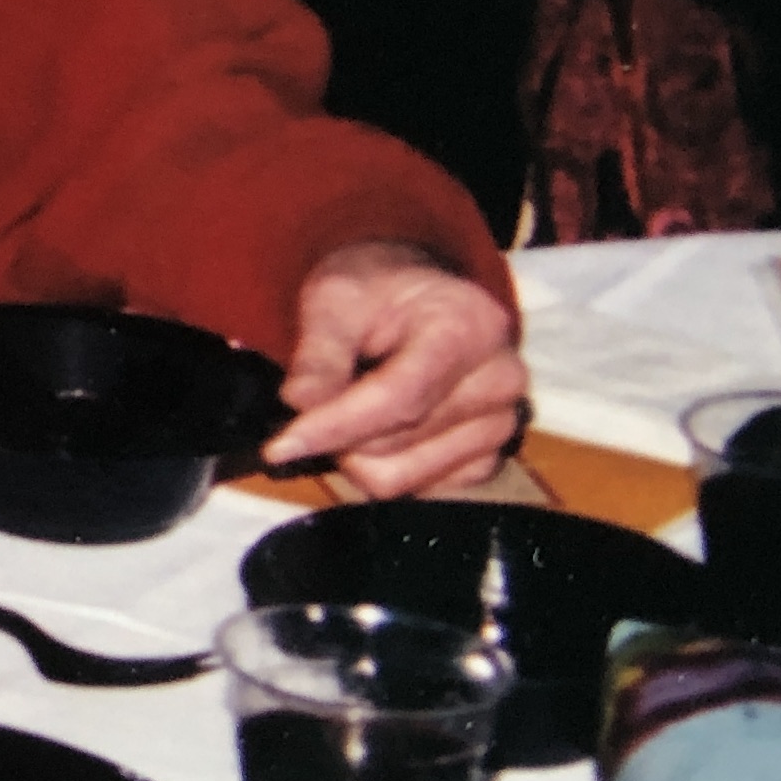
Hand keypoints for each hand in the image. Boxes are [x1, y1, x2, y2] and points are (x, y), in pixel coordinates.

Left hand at [261, 241, 525, 497]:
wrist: (413, 295)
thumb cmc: (375, 290)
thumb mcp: (334, 299)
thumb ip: (319, 353)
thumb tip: (300, 404)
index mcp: (470, 327)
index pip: (398, 398)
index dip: (335, 426)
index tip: (280, 446)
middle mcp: (500, 380)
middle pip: (395, 444)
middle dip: (339, 435)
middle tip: (317, 400)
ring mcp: (500, 424)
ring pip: (402, 478)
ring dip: (357, 455)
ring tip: (352, 407)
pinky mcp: (487, 459)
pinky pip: (418, 490)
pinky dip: (384, 467)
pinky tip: (382, 427)